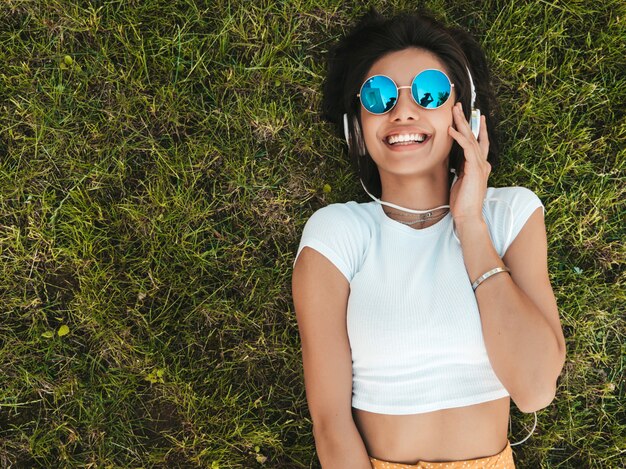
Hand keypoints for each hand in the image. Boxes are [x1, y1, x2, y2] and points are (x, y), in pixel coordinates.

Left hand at [448, 102, 490, 223]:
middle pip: (475, 136)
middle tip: (459, 106)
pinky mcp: (475, 169)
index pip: (478, 143)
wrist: (468, 216)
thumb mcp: (460, 181)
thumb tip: (454, 163)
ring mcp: (480, 165)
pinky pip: (467, 148)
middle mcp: (482, 163)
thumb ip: (460, 170)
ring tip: (455, 111)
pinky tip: (452, 129)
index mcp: (479, 166)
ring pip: (472, 138)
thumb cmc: (462, 202)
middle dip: (467, 120)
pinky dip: (460, 138)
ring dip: (462, 123)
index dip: (475, 128)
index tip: (472, 116)